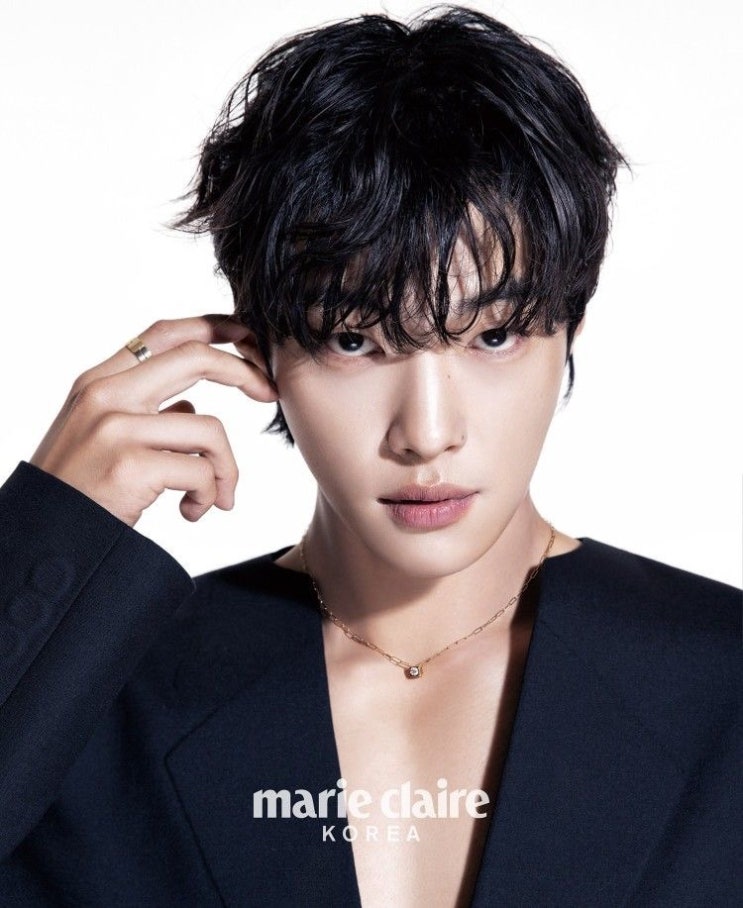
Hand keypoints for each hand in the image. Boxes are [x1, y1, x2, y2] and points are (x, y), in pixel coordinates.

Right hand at [29, 314, 278, 527]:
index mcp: (98, 381)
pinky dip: (210, 495)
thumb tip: (192, 407)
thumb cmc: (79, 491)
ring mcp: (117, 428)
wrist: (45, 539)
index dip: (215, 327)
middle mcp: (105, 395)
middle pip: (196, 357)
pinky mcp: (131, 466)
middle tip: (269, 394)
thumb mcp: (101, 434)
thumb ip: (143, 411)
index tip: (249, 339)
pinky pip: (202, 471)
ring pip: (210, 429)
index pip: (164, 333)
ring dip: (226, 469)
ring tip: (213, 498)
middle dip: (245, 372)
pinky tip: (191, 513)